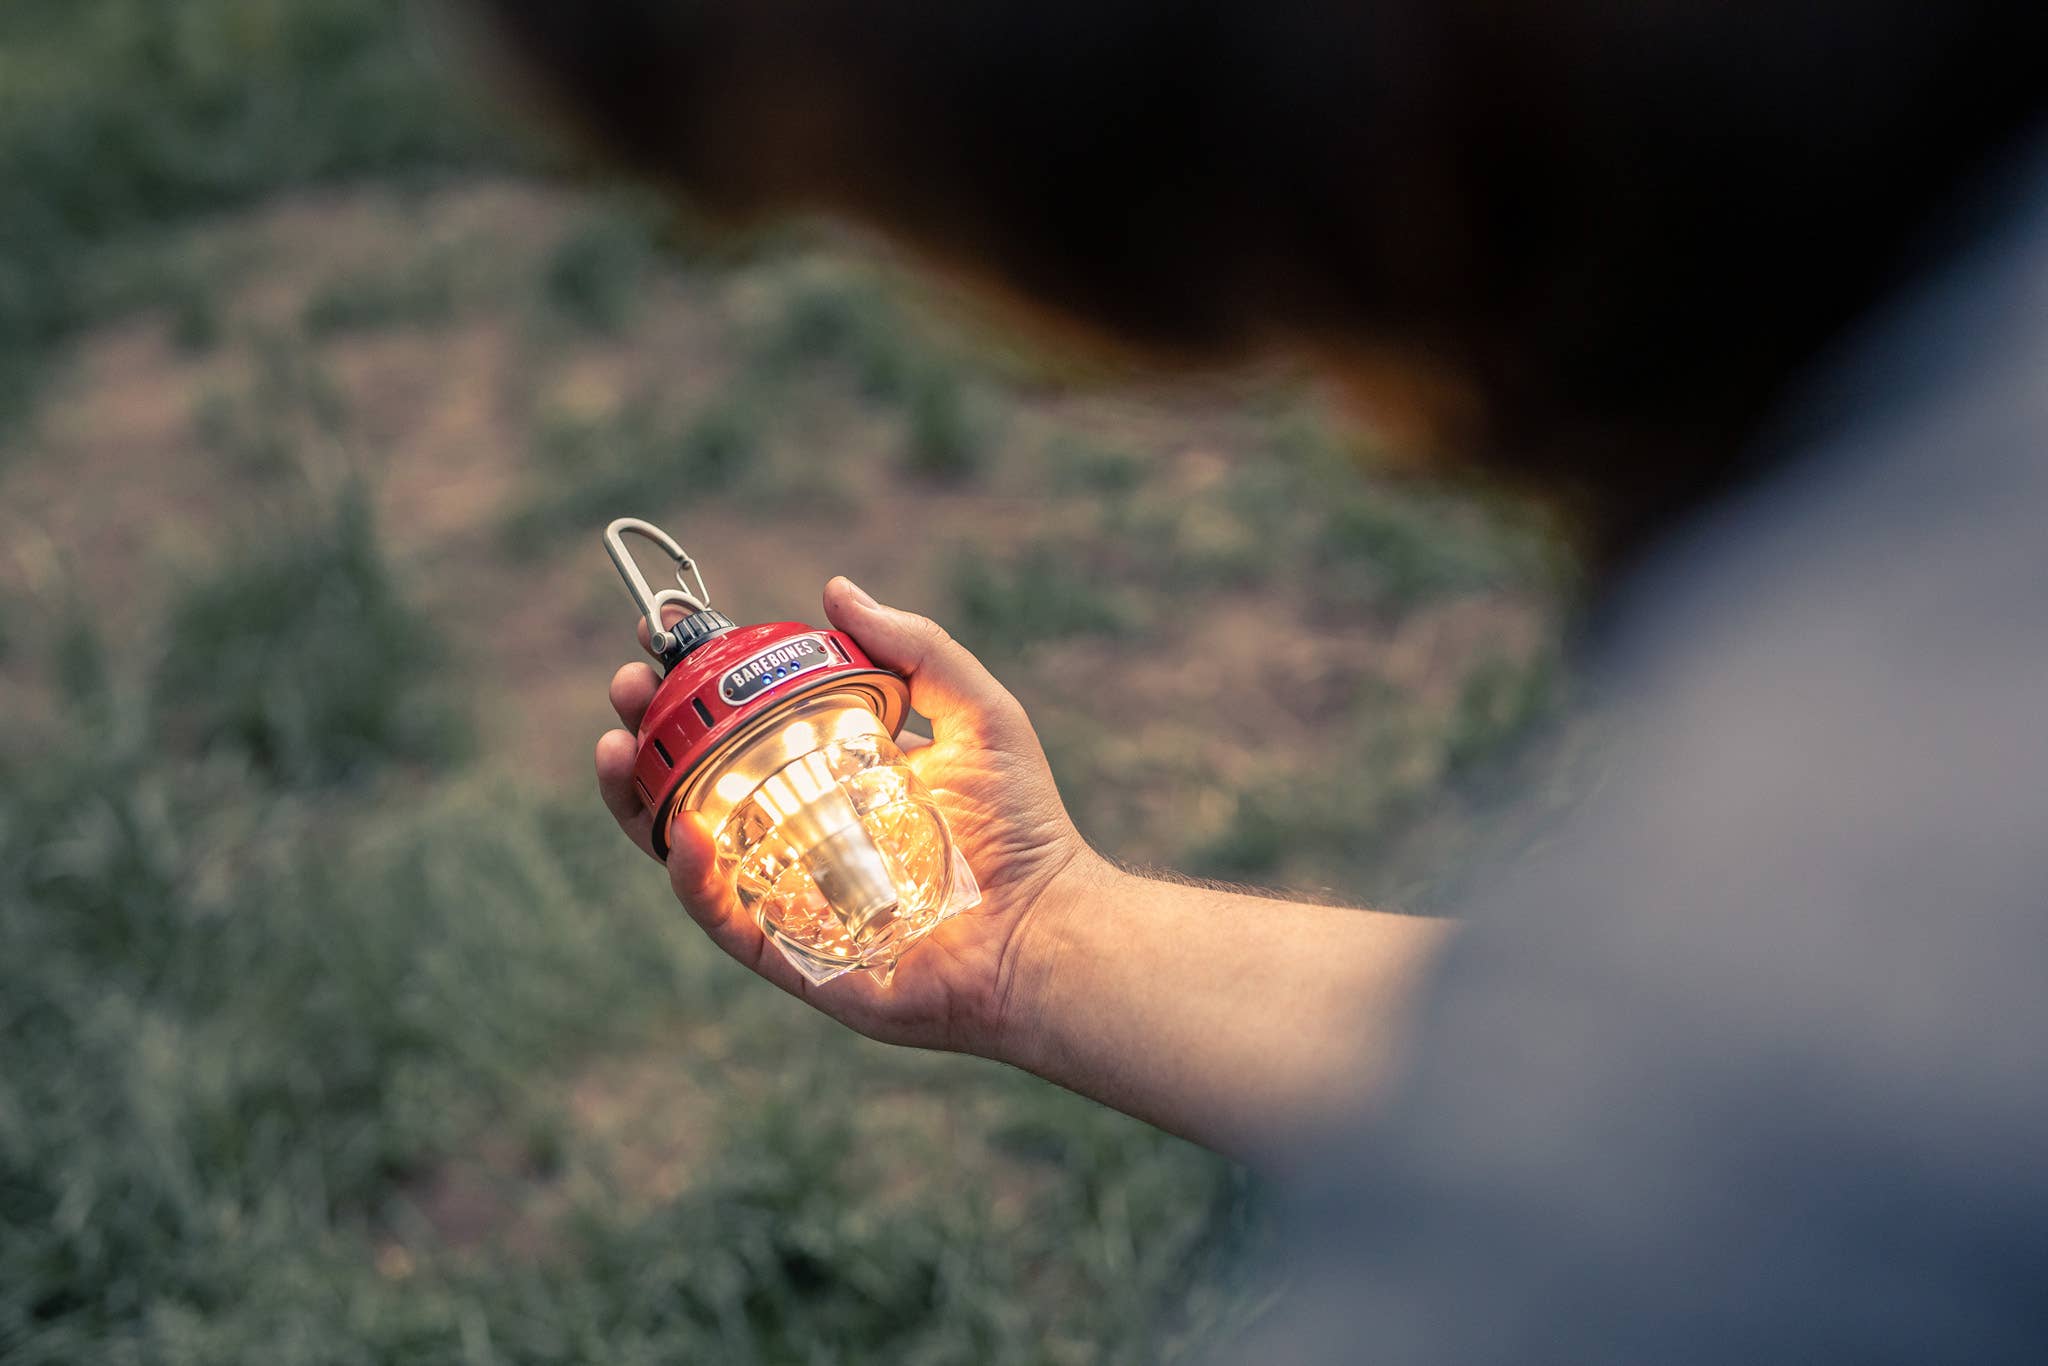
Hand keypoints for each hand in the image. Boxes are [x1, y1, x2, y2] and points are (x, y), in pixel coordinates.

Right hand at [596, 576, 1104, 1055]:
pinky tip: (683, 831)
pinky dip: (695, 880)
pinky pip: (725, 920)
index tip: (665, 648)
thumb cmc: (1025, 829)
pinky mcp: (792, 959)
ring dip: (639, 803)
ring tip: (616, 749)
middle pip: (697, 786)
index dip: (697, 695)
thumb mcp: (977, 714)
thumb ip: (914, 648)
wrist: (1051, 931)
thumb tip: (835, 590)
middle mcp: (800, 839)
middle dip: (648, 739)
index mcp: (833, 784)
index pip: (744, 733)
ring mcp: (789, 899)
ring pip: (688, 853)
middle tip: (628, 693)